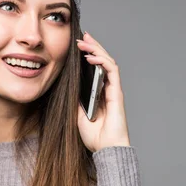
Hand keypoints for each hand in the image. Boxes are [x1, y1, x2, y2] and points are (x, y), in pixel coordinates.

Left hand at [76, 31, 130, 152]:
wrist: (106, 149)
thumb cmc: (95, 137)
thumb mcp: (77, 116)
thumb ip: (76, 102)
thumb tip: (69, 88)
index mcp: (99, 94)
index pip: (95, 69)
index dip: (88, 56)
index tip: (77, 46)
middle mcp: (107, 89)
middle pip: (102, 62)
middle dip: (92, 47)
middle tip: (82, 36)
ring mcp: (113, 90)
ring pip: (108, 62)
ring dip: (96, 50)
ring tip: (84, 42)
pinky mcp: (117, 93)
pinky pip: (112, 71)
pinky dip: (102, 61)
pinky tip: (91, 56)